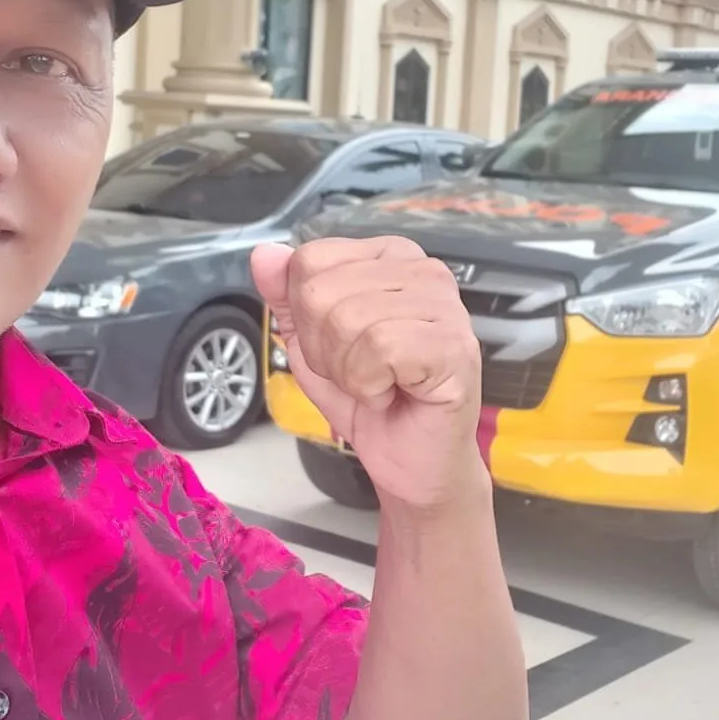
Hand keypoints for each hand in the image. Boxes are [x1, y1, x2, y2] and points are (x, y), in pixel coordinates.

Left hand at [251, 237, 485, 510]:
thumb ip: (287, 296)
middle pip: (321, 291)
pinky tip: (393, 394)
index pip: (310, 260)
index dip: (305, 317)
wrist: (412, 464)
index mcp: (390, 257)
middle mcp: (423, 270)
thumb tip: (264, 254)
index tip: (339, 348)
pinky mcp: (454, 347)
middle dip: (323, 349)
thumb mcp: (311, 343)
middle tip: (359, 373)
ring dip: (347, 372)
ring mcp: (445, 307)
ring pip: (347, 320)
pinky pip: (378, 349)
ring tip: (376, 385)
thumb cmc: (372, 399)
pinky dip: (369, 386)